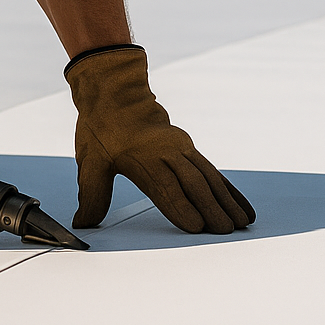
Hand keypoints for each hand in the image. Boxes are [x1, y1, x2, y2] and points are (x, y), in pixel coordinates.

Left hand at [66, 45, 254, 232]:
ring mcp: (181, 149)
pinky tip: (241, 206)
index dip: (180, 206)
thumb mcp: (90, 159)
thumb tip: (82, 223)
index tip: (196, 226)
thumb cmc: (102, 128)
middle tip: (225, 231)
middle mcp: (167, 152)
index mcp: (142, 157)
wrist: (115, 93)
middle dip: (210, 208)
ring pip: (208, 177)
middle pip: (192, 182)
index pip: (164, 186)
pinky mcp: (189, 149)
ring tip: (241, 223)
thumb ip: (92, 194)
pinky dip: (228, 189)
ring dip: (226, 200)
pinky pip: (212, 171)